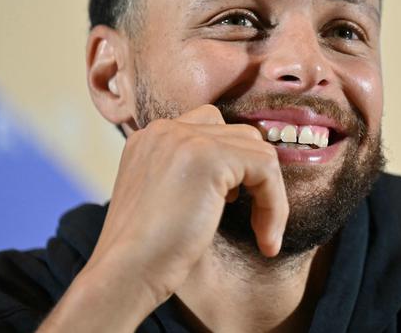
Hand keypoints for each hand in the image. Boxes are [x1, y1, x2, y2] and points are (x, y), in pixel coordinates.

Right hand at [38, 104, 288, 331]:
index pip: (210, 128)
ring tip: (263, 234)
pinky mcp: (210, 157)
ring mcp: (186, 138)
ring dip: (269, 193)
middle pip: (237, 134)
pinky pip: (266, 167)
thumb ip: (190, 175)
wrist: (124, 273)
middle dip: (253, 175)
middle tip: (252, 219)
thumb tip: (236, 179)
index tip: (233, 205)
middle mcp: (166, 129)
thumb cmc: (145, 252)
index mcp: (151, 137)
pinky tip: (266, 239)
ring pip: (257, 149)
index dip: (232, 165)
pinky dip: (276, 204)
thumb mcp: (165, 198)